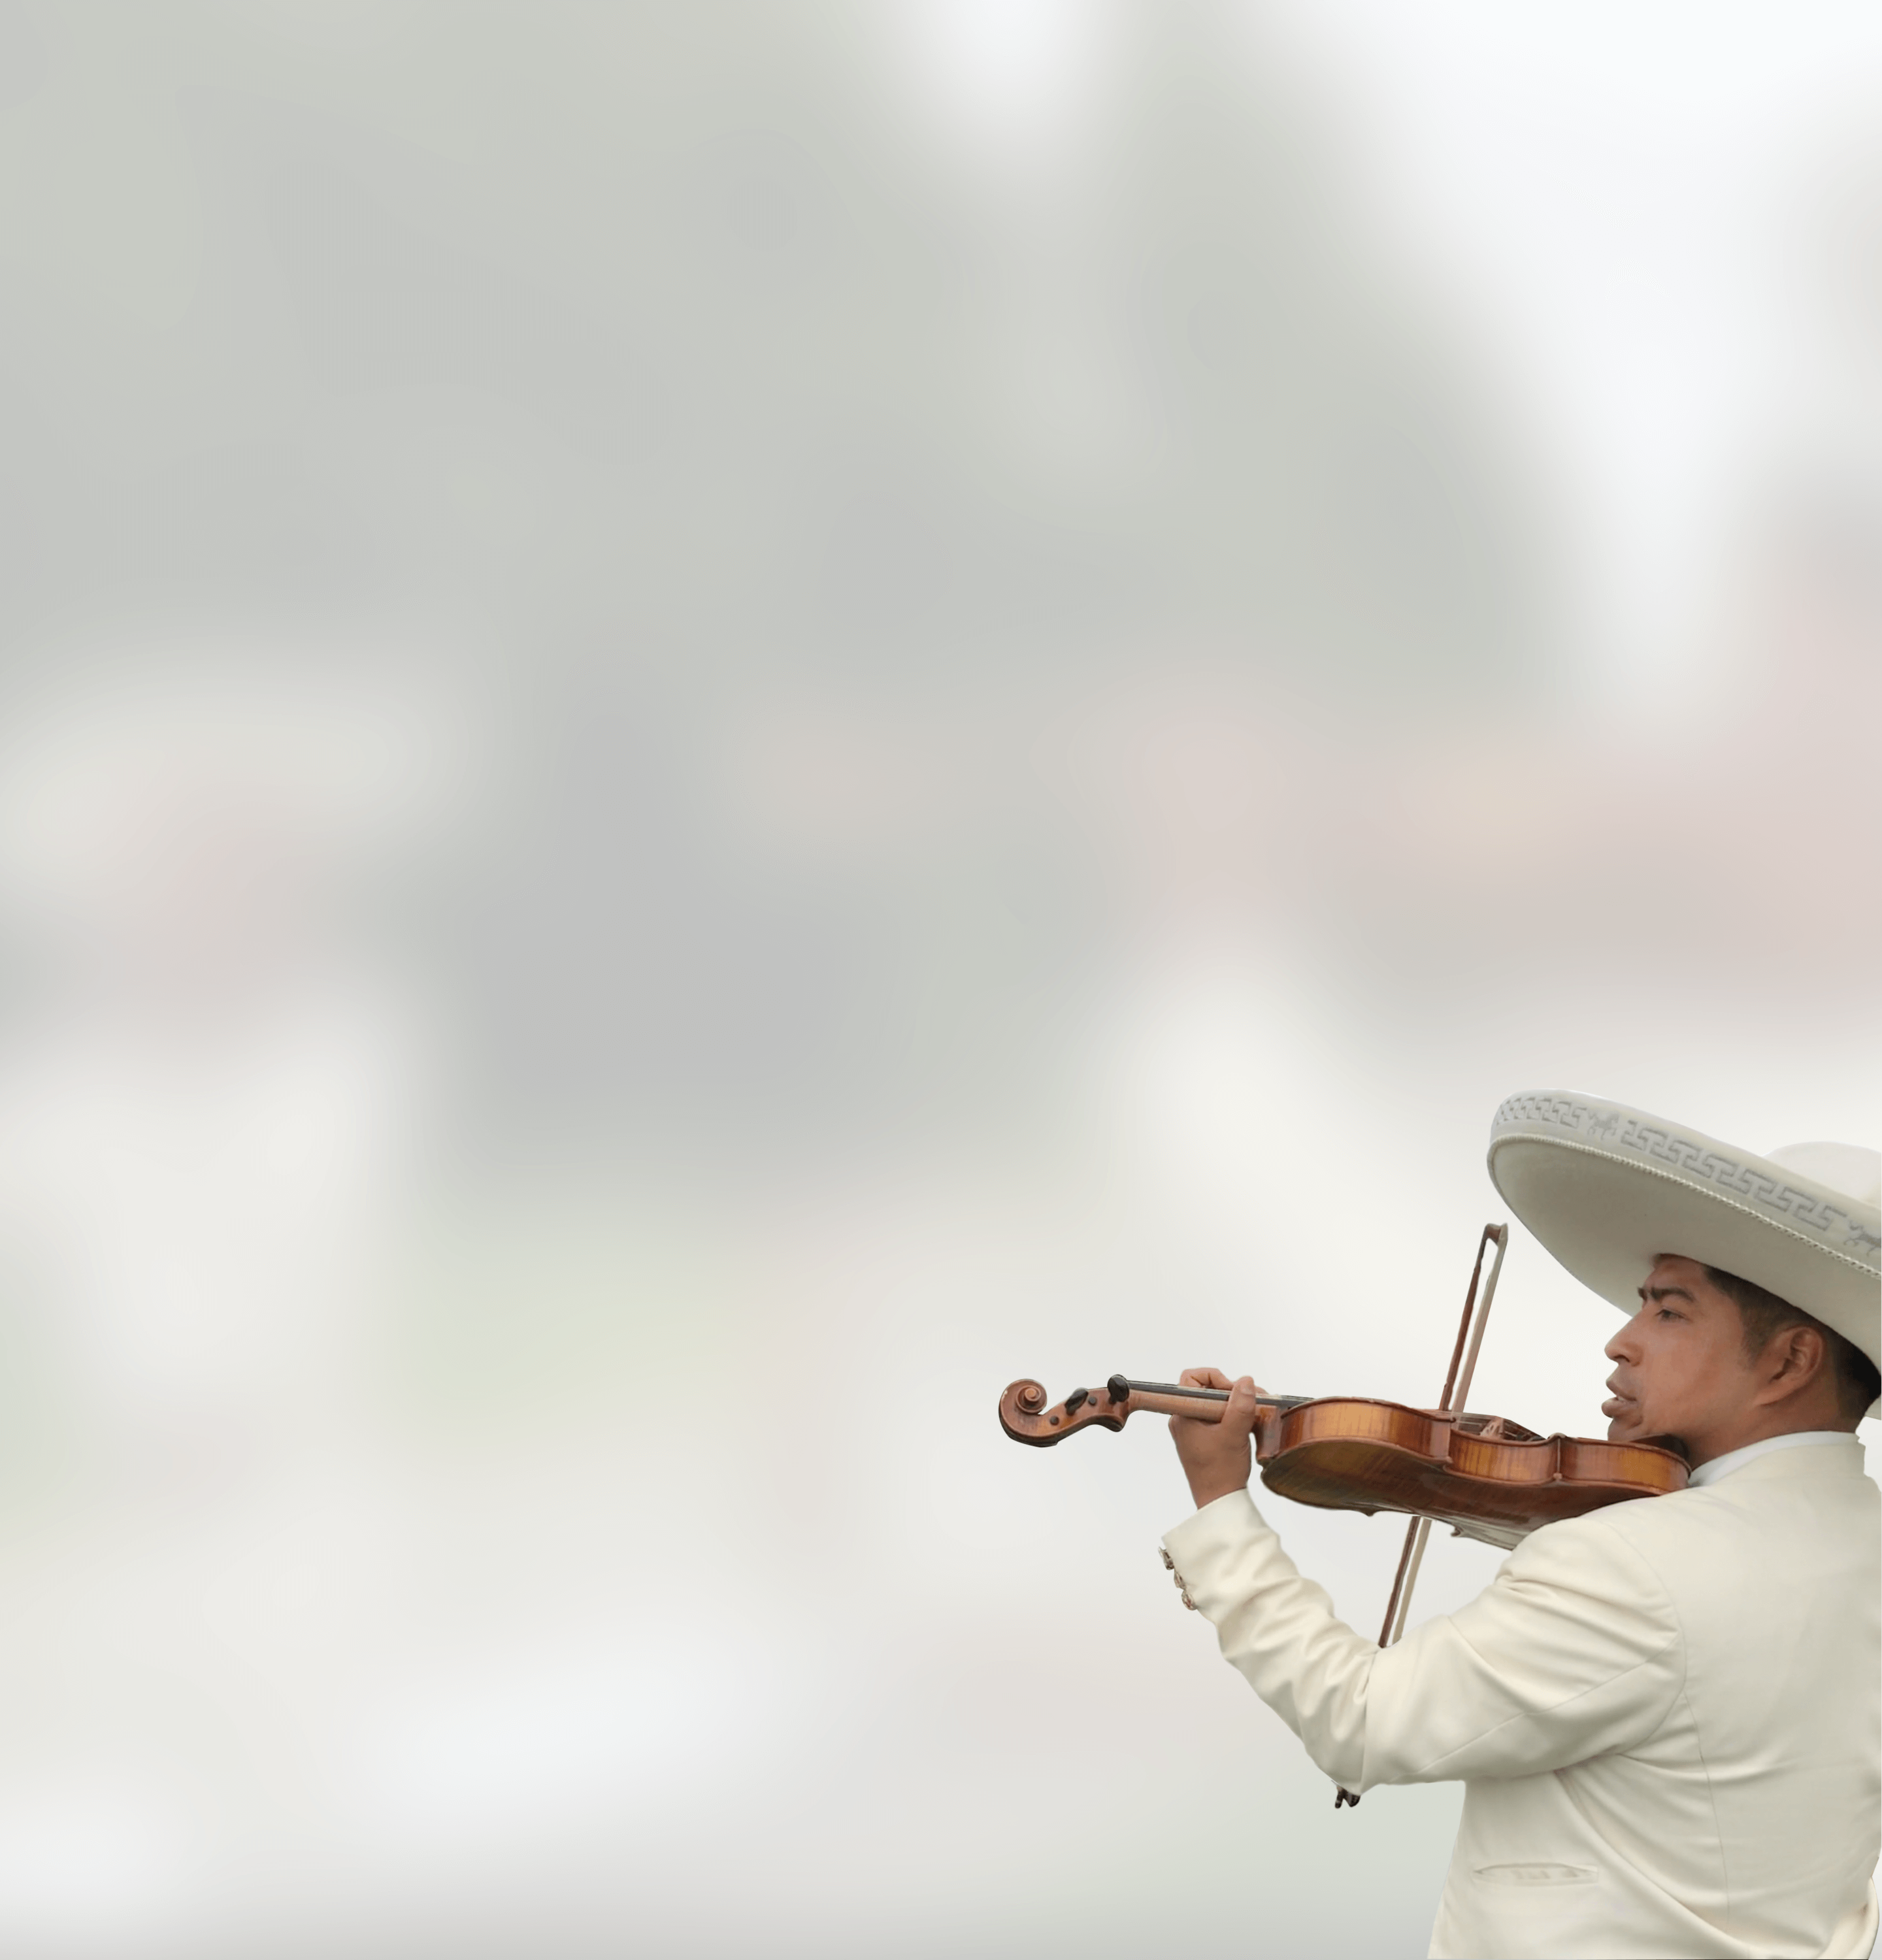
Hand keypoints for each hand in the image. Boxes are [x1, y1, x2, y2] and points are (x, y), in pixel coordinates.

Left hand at [1170, 1366, 1263, 1510]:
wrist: (1219, 1501)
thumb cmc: (1221, 1472)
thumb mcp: (1234, 1434)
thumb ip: (1240, 1405)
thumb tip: (1245, 1381)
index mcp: (1183, 1414)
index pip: (1191, 1378)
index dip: (1215, 1378)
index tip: (1234, 1392)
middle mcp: (1184, 1419)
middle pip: (1207, 1390)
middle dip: (1233, 1392)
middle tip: (1254, 1401)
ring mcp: (1193, 1429)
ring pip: (1215, 1404)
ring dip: (1237, 1405)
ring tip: (1256, 1413)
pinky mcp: (1204, 1438)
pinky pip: (1218, 1417)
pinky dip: (1234, 1417)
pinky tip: (1249, 1424)